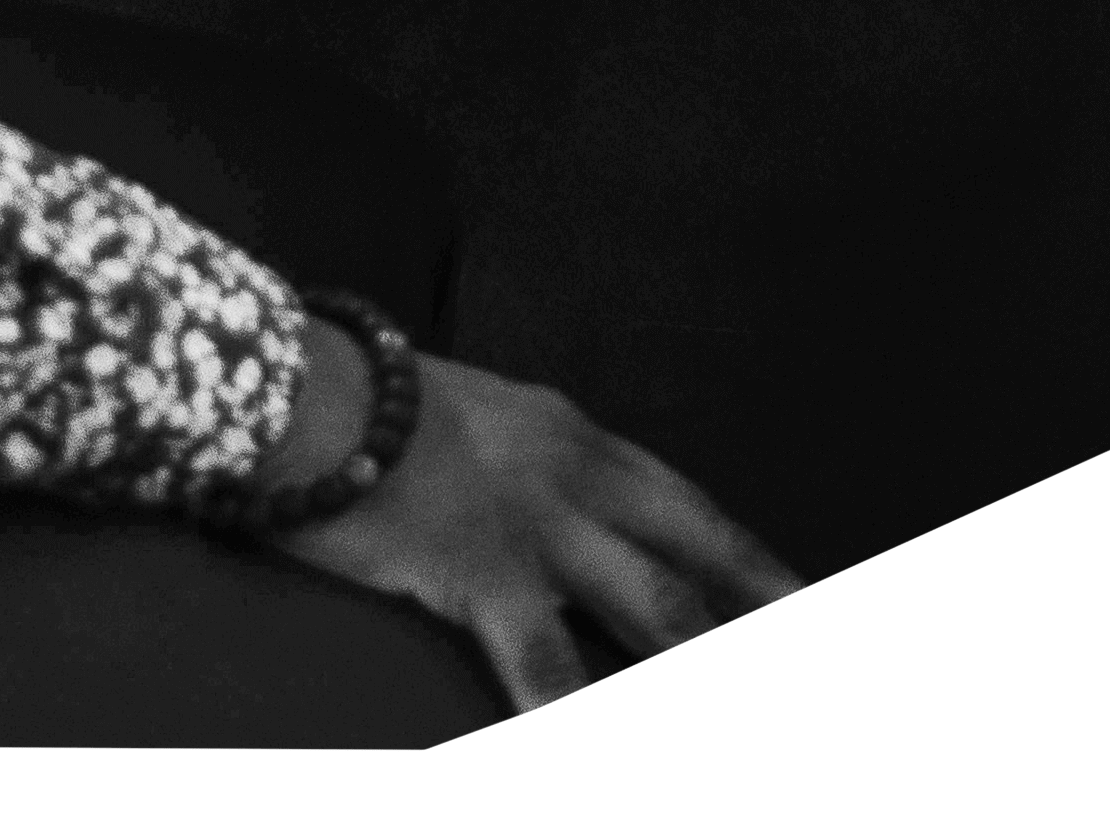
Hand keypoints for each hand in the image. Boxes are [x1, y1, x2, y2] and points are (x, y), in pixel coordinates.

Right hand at [270, 346, 799, 710]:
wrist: (298, 388)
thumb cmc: (363, 403)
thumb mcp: (469, 417)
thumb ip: (519, 464)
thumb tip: (545, 506)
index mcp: (574, 438)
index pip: (688, 509)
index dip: (750, 561)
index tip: (798, 596)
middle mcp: (577, 477)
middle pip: (700, 554)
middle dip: (768, 601)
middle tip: (811, 618)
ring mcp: (538, 526)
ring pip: (658, 608)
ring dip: (698, 651)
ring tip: (723, 672)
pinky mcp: (484, 571)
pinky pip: (546, 662)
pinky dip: (569, 705)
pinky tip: (571, 722)